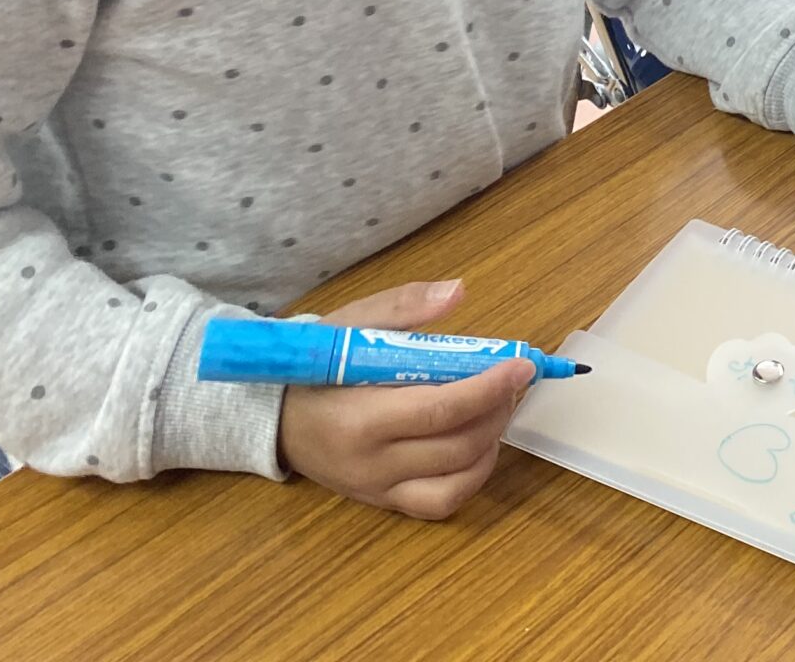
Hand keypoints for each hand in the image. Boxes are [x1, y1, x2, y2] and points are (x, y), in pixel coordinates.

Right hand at [275, 279, 534, 519]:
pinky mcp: (384, 502)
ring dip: (491, 442)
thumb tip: (458, 292)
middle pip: (456, 445)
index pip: (441, 409)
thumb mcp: (348, 325)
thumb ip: (402, 307)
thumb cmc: (314, 366)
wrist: (272, 417)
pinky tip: (479, 444)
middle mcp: (371, 464)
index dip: (490, 387)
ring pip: (456, 480)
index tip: (523, 364)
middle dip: (498, 409)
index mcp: (360, 419)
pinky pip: (440, 502)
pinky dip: (472, 476)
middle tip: (512, 379)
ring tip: (497, 406)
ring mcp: (378, 489)